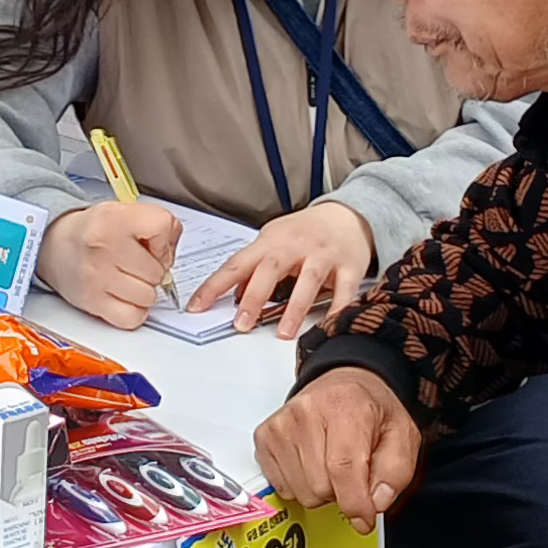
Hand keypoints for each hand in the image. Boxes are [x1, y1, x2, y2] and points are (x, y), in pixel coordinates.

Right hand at [42, 200, 181, 329]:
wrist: (54, 246)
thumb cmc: (94, 231)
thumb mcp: (124, 212)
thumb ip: (158, 223)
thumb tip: (170, 254)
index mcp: (114, 218)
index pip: (162, 226)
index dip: (164, 240)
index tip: (152, 244)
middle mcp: (103, 247)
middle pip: (158, 271)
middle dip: (153, 269)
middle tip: (135, 263)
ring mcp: (96, 277)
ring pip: (148, 297)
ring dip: (143, 291)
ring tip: (127, 278)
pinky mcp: (92, 302)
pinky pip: (132, 318)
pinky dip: (133, 312)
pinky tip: (124, 297)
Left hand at [197, 197, 375, 339]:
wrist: (348, 214)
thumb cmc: (307, 230)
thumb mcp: (274, 241)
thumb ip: (254, 266)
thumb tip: (233, 294)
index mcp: (271, 241)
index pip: (237, 264)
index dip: (215, 285)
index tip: (196, 306)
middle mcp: (295, 246)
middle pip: (271, 269)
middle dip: (254, 297)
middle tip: (241, 324)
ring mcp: (324, 254)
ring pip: (308, 279)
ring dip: (295, 308)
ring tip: (283, 333)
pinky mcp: (350, 265)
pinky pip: (345, 288)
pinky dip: (338, 307)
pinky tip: (329, 324)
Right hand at [254, 366, 419, 526]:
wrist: (345, 383)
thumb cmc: (370, 410)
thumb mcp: (402, 436)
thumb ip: (395, 473)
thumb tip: (375, 503)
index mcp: (346, 407)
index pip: (344, 467)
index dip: (355, 504)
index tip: (364, 519)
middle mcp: (307, 412)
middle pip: (320, 486)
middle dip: (341, 493)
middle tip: (351, 473)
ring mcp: (281, 425)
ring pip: (300, 492)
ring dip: (320, 490)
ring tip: (330, 465)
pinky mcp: (265, 437)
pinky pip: (282, 487)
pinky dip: (300, 485)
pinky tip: (311, 464)